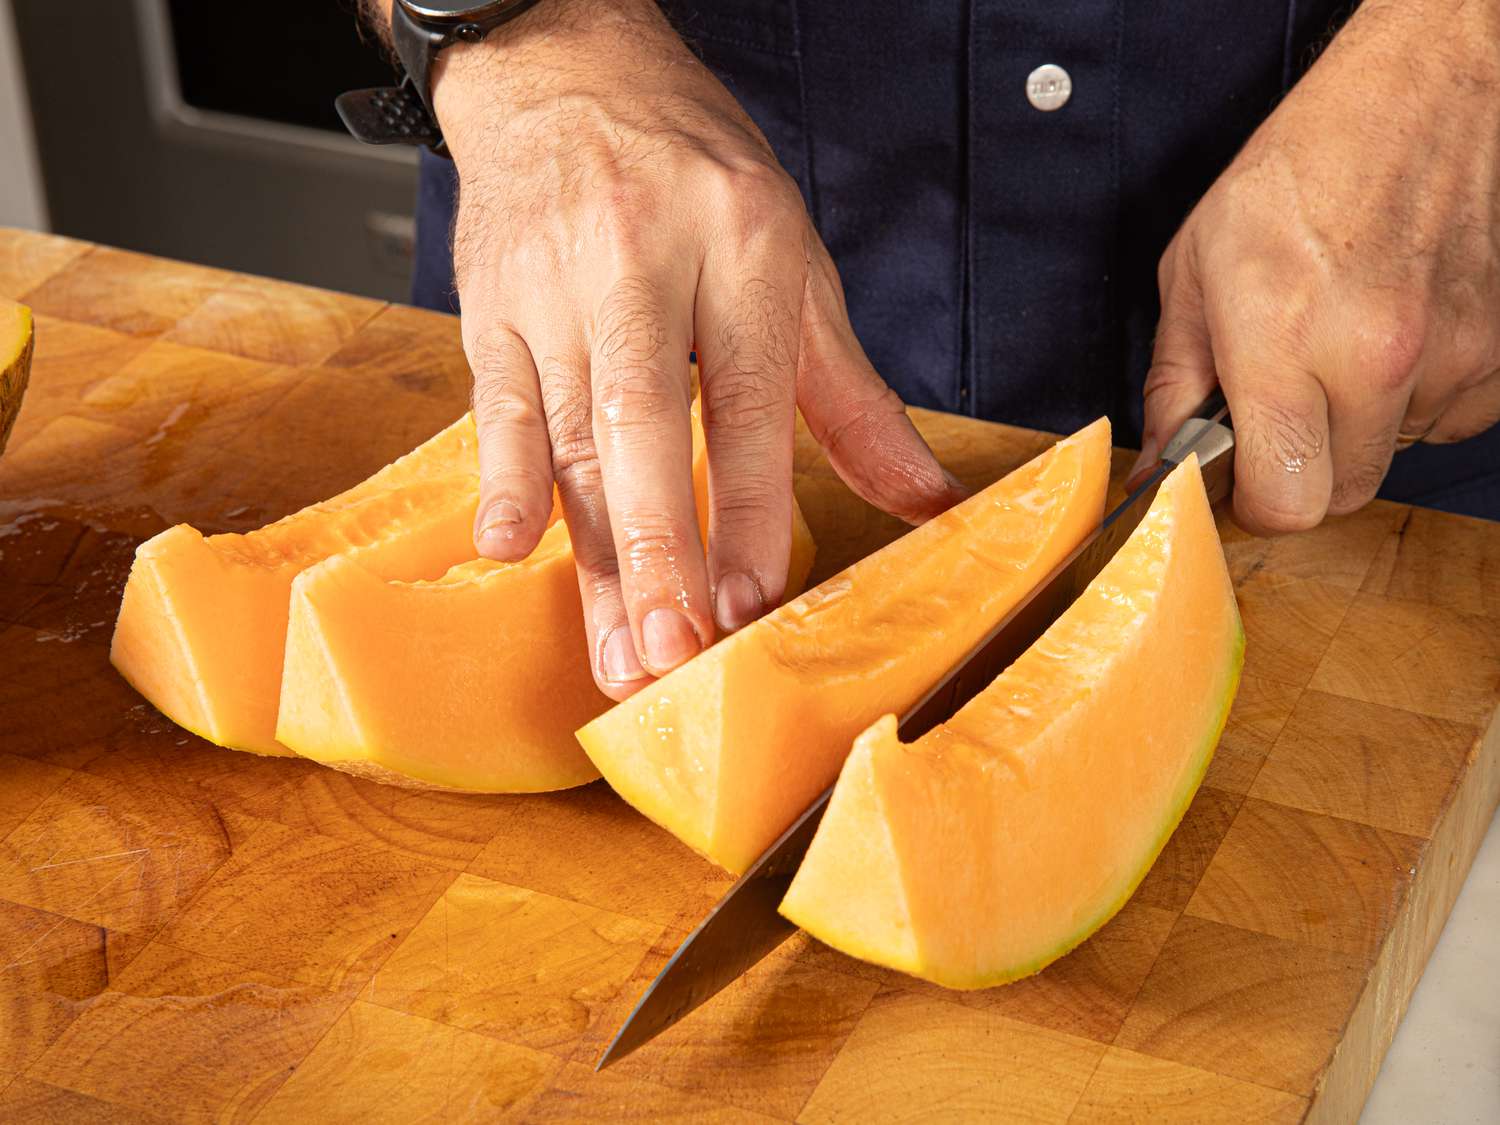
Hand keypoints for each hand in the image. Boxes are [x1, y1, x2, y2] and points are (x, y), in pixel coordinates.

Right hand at [428, 1, 962, 696]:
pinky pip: (496, 405)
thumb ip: (853, 396)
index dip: (744, 508)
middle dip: (659, 549)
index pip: (747, 398)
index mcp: (739, 246)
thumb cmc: (693, 176)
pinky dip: (502, 480)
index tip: (749, 603)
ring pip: (572, 438)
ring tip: (616, 652)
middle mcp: (642, 263)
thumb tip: (930, 501)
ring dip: (592, 556)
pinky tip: (506, 549)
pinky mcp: (491, 308)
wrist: (565, 71)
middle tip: (674, 651)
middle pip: (645, 425)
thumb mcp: (795, 264)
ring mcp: (556, 287)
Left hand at [1133, 0, 1499, 533]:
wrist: (1412, 102)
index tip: (1235, 481)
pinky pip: (1443, 420)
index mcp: (1286, 338)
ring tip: (1334, 350)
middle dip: (1301, 471)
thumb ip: (1175, 382)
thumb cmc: (1299, 175)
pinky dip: (1412, 400)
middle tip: (1278, 415)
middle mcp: (1377, 357)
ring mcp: (1450, 357)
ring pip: (1391, 456)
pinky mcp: (1498, 354)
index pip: (1284, 500)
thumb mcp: (1195, 271)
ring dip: (1356, 429)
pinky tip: (1387, 336)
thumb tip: (1161, 464)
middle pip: (1340, 495)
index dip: (1252, 504)